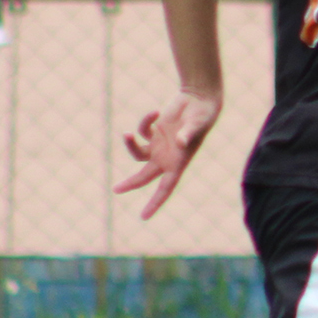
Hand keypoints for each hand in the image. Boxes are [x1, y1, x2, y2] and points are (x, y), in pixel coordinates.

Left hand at [113, 89, 221, 219]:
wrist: (200, 101)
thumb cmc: (202, 115)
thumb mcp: (197, 124)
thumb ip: (187, 134)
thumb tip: (179, 142)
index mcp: (178, 163)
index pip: (165, 188)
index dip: (154, 203)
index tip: (143, 216)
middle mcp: (167, 158)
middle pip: (144, 176)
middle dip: (130, 183)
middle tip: (115, 189)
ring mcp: (159, 146)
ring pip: (137, 154)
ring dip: (129, 144)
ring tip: (126, 134)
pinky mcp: (154, 132)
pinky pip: (141, 131)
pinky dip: (144, 122)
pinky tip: (155, 112)